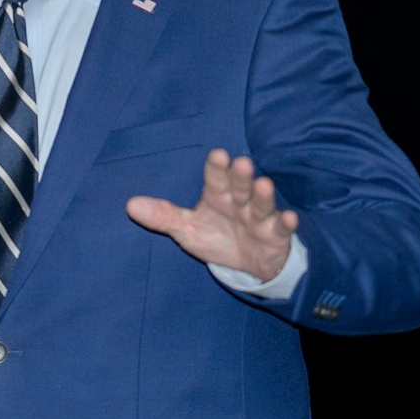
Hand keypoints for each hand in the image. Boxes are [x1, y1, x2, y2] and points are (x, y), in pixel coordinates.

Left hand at [126, 148, 297, 280]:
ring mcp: (260, 218)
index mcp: (217, 196)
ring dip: (264, 196)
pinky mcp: (276, 235)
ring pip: (262, 204)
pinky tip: (290, 217)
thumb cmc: (216, 236)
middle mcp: (240, 202)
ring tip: (264, 184)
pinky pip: (281, 228)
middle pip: (240, 186)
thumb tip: (130, 205)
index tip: (218, 154)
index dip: (217, 167)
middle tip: (241, 163)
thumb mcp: (186, 229)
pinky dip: (286, 223)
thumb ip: (163, 216)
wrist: (248, 264)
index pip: (215, 178)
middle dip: (240, 177)